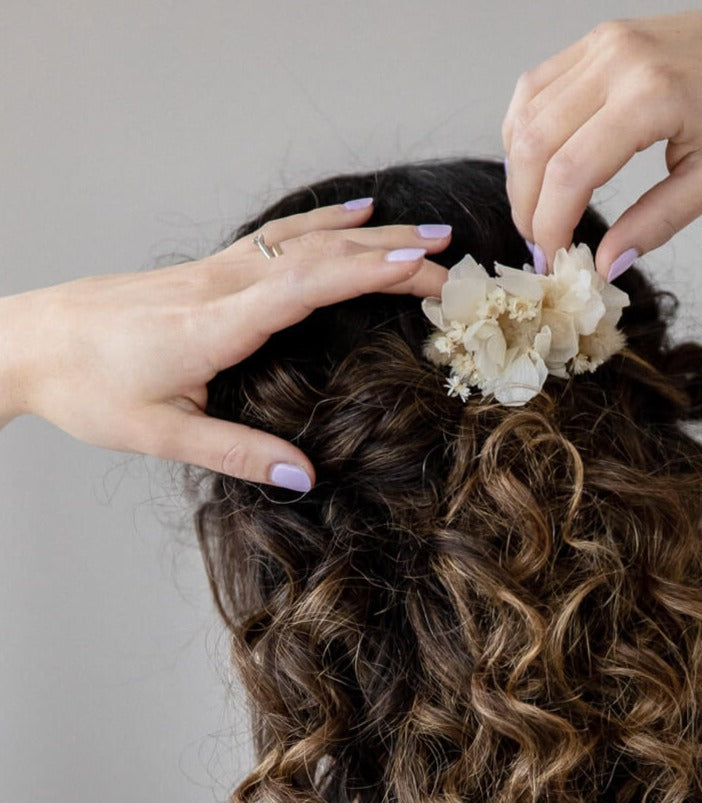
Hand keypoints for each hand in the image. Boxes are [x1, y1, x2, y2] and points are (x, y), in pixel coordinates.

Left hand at [1, 202, 450, 490]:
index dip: (367, 273)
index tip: (423, 266)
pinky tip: (353, 215)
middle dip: (391, 252)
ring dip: (369, 232)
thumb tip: (304, 478)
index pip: (306, 286)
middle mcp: (221, 286)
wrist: (28, 341)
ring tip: (424, 230)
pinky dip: (326, 223)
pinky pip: (281, 236)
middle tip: (450, 260)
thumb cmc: (86, 388)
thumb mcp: (160, 435)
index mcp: (215, 325)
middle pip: (319, 254)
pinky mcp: (211, 269)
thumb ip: (237, 454)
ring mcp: (216, 270)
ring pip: (304, 238)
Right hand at [502, 8, 701, 278]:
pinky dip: (528, 131)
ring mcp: (605, 41)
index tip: (555, 259)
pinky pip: (539, 86)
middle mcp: (619, 58)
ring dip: (521, 170)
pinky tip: (541, 166)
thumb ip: (654, 224)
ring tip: (540, 211)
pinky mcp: (602, 38)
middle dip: (528, 204)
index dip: (551, 224)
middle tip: (541, 244)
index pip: (570, 171)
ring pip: (527, 112)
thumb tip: (605, 265)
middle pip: (536, 142)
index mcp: (653, 95)